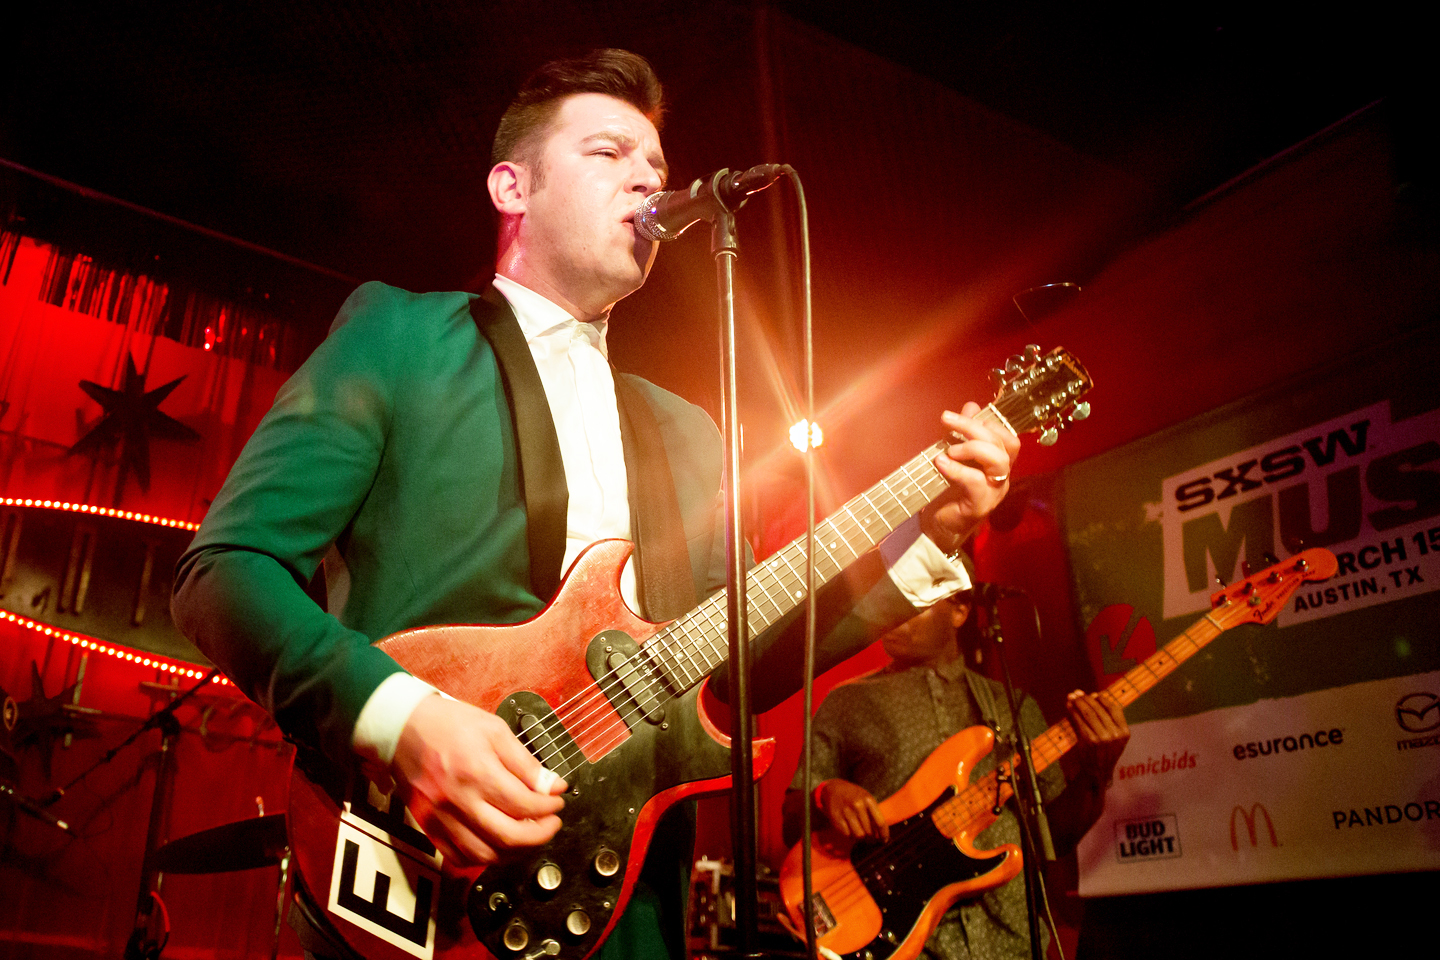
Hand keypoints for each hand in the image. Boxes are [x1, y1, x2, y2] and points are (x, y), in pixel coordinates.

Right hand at [392, 694, 567, 865]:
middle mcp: (458, 800)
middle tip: (551, 823)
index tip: (557, 801)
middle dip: (540, 835)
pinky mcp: (428, 827)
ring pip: (485, 855)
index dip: (548, 807)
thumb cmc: (448, 724)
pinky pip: (459, 858)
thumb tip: (552, 786)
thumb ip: (525, 762)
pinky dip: (484, 859)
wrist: (402, 727)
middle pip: (508, 837)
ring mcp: (440, 818)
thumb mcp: (494, 730)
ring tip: (529, 834)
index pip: (524, 804)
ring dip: (515, 851)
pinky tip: (498, 844)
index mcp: (477, 772)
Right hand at [818, 779, 889, 841]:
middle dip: (872, 838)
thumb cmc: (855, 796)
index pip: (880, 823)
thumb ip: (874, 814)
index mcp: (868, 800)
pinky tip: (852, 832)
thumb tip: (880, 835)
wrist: (834, 789)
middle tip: (871, 839)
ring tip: (862, 837)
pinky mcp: (836, 818)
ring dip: (862, 839)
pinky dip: (851, 836)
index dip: (884, 835)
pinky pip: (847, 835)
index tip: (884, 840)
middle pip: (869, 831)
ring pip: (858, 835)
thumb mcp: (867, 799)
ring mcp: (846, 811)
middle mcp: (857, 805)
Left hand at [923, 403, 1020, 548]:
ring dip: (972, 447)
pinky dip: (957, 469)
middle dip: (974, 427)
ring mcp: (994, 491)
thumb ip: (964, 433)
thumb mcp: (955, 456)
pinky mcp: (980, 505)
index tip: (964, 416)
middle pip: (1003, 444)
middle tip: (947, 419)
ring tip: (949, 449)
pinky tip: (940, 463)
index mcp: (999, 464)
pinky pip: (975, 481)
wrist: (939, 526)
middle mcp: (1002, 477)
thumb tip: (971, 406)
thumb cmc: (949, 491)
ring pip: (998, 460)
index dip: (990, 423)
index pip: (1009, 438)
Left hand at [1065, 690, 1129, 781]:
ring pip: (1088, 713)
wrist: (1098, 773)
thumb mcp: (1114, 737)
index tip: (1093, 694)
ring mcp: (1102, 738)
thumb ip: (1107, 718)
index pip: (1114, 708)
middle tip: (1077, 693)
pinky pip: (1078, 721)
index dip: (1102, 699)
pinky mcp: (1088, 740)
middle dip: (1086, 698)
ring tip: (1071, 697)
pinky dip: (1072, 711)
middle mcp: (1115, 734)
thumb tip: (1094, 694)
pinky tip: (1068, 706)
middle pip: (1098, 709)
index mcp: (1124, 732)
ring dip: (1078, 702)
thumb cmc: (1104, 753)